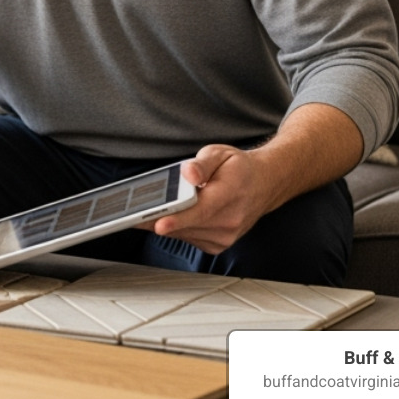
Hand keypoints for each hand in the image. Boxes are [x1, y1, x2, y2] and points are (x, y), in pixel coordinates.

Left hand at [149, 103, 365, 253]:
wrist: (265, 184)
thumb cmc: (239, 169)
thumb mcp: (220, 153)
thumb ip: (202, 163)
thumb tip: (189, 173)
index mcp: (229, 194)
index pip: (200, 211)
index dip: (177, 218)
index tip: (159, 223)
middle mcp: (230, 220)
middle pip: (187, 225)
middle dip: (158, 218)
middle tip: (134, 211)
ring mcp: (226, 236)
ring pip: (185, 234)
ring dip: (167, 223)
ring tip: (153, 209)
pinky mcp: (219, 244)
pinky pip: (189, 239)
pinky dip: (178, 229)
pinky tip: (174, 215)